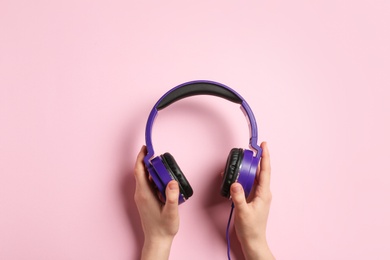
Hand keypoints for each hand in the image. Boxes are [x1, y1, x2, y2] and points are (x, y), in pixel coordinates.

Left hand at [134, 146, 179, 259]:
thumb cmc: (164, 228)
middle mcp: (140, 194)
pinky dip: (152, 177)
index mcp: (144, 194)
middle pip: (140, 172)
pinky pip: (146, 184)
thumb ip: (171, 197)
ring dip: (150, 169)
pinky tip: (161, 178)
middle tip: (155, 152)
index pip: (139, 171)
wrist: (157, 240)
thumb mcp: (171, 213)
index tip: (145, 148)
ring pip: (143, 178)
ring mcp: (142, 197)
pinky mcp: (145, 200)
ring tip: (160, 163)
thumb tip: (172, 182)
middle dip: (146, 160)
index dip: (141, 158)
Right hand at [230, 142, 274, 259]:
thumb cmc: (251, 228)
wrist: (252, 240)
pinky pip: (248, 184)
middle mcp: (262, 192)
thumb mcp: (243, 212)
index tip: (264, 145)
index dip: (265, 157)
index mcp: (264, 193)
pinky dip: (242, 178)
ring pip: (253, 177)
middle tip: (249, 149)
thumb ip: (238, 197)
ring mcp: (257, 195)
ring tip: (240, 162)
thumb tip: (235, 183)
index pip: (265, 171)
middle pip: (259, 171)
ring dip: (247, 169)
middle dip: (255, 159)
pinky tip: (235, 177)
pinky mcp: (252, 198)